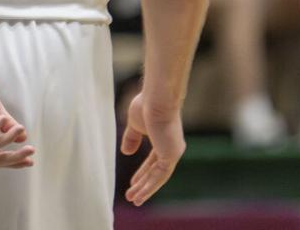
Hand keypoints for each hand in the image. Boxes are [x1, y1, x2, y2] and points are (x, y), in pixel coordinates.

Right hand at [121, 89, 184, 205]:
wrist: (156, 99)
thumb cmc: (146, 105)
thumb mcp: (134, 124)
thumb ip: (132, 139)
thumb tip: (126, 153)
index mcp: (163, 139)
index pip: (153, 161)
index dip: (142, 172)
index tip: (133, 182)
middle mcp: (171, 148)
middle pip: (156, 171)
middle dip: (143, 184)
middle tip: (132, 195)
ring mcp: (173, 152)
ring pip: (158, 177)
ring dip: (145, 189)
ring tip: (133, 200)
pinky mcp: (171, 156)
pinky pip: (160, 177)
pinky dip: (149, 186)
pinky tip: (139, 194)